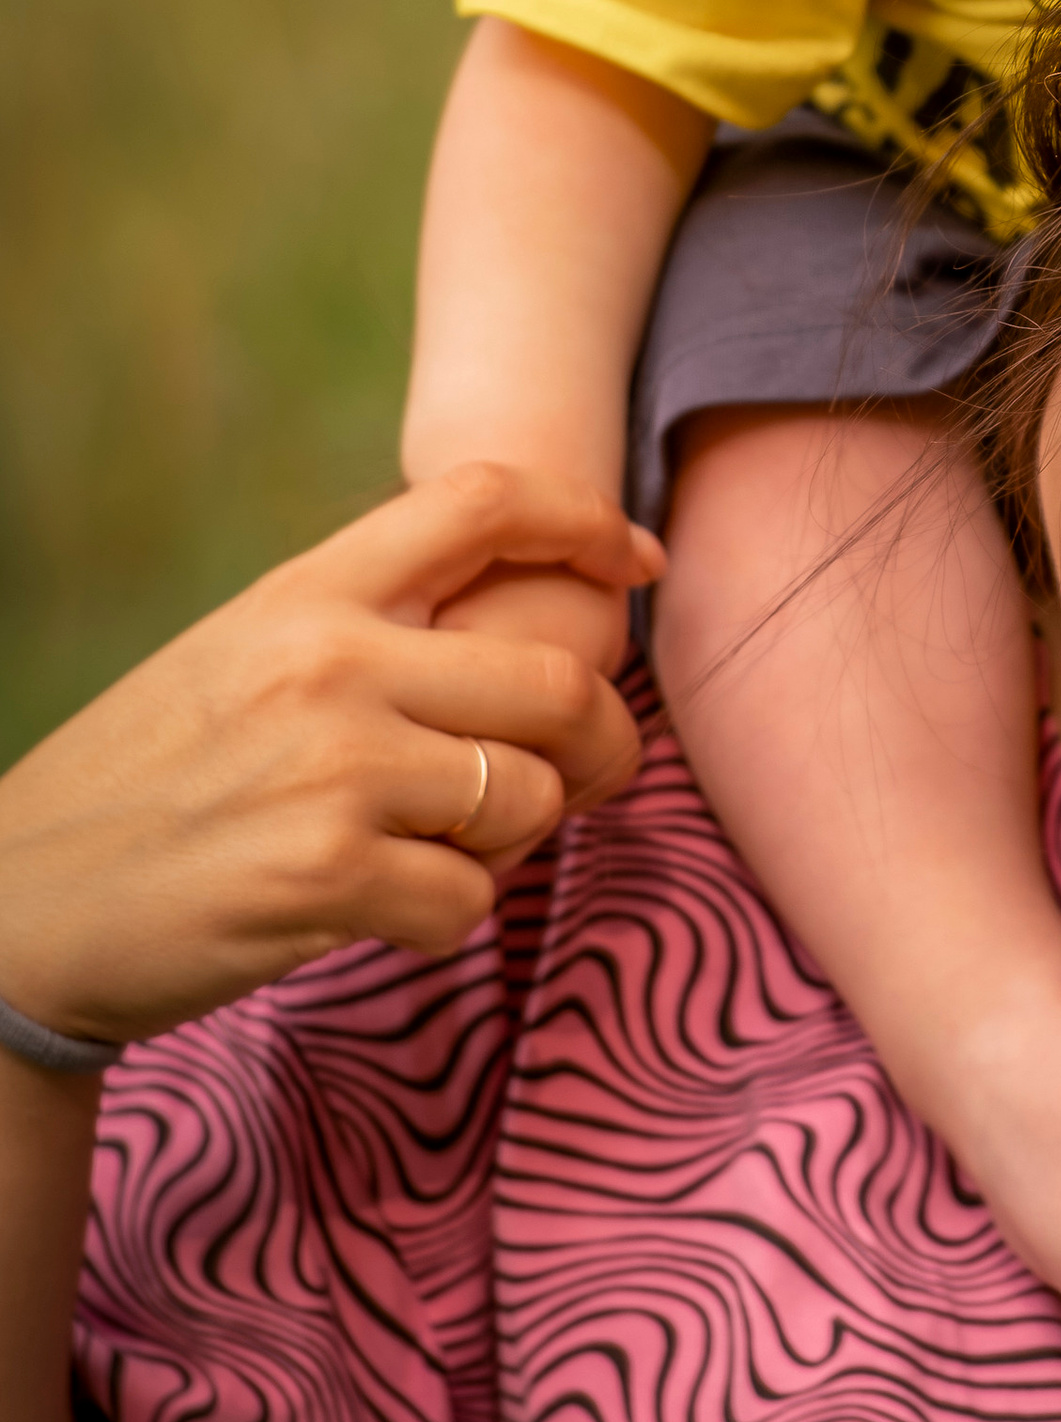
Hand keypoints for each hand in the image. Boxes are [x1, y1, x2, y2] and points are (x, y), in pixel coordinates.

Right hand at [0, 465, 661, 1049]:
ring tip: (440, 852)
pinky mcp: (327, 875)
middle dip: (603, 742)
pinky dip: (448, 919)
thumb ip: (369, 633)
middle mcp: (329, 662)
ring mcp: (332, 768)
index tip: (638, 566)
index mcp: (307, 592)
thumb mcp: (245, 660)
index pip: (483, 501)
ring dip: (512, 845)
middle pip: (559, 679)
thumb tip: (530, 635)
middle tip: (587, 779)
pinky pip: (471, 900)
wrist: (22, 905)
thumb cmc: (151, 787)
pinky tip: (383, 912)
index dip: (589, 523)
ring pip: (529, 799)